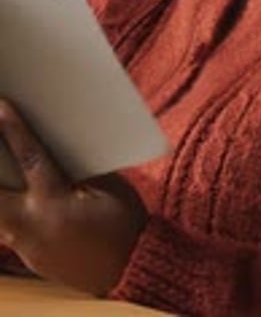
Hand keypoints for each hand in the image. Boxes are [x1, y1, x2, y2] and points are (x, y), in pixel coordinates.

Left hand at [0, 99, 146, 295]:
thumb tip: (54, 138)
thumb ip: (76, 166)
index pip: (30, 159)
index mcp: (57, 206)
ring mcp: (28, 248)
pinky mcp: (29, 258)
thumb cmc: (125, 222)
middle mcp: (34, 229)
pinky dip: (7, 208)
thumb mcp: (107, 187)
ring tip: (2, 165)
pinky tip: (12, 191)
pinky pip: (7, 229)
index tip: (0, 104)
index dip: (13, 129)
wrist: (131, 272)